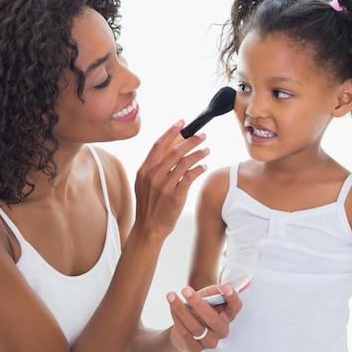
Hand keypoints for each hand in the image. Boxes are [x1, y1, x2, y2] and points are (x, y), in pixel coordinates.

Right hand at [133, 120, 208, 238]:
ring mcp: (164, 186)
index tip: (181, 123)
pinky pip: (190, 176)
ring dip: (198, 153)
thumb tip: (169, 150)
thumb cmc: (149, 205)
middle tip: (202, 136)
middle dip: (191, 140)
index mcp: (144, 170)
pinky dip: (199, 168)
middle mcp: (153, 176)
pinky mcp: (176, 196)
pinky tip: (204, 166)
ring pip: (185, 162)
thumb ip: (153, 168)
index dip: (171, 131)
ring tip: (206, 150)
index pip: (158, 145)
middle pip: (175, 150)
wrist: (148, 228)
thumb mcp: (144, 184)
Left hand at [166, 285, 241, 351]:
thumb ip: (216, 290)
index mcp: (227, 315)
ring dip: (181, 309)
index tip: (227, 288)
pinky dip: (176, 318)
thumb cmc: (199, 308)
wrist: (184, 325)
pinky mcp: (196, 348)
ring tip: (171, 296)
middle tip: (185, 290)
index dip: (233, 299)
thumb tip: (227, 285)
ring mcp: (210, 341)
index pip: (235, 307)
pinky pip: (185, 333)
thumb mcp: (208, 296)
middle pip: (213, 319)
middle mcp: (221, 330)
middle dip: (198, 303)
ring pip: (195, 326)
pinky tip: (172, 307)